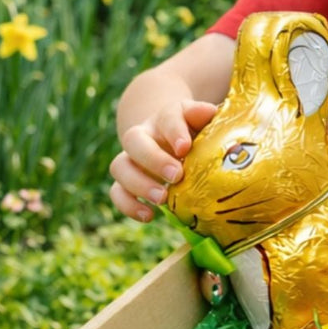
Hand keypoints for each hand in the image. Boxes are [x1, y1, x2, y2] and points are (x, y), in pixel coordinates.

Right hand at [108, 99, 217, 221]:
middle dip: (154, 159)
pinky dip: (128, 205)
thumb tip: (210, 112)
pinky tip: (149, 216)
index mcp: (166, 119)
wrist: (172, 139)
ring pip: (119, 166)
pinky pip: (117, 192)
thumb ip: (205, 116)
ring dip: (138, 184)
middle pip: (134, 140)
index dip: (174, 131)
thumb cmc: (195, 133)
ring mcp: (131, 159)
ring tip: (162, 199)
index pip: (168, 118)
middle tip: (176, 176)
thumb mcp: (203, 122)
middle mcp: (143, 136)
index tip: (185, 147)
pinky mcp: (126, 181)